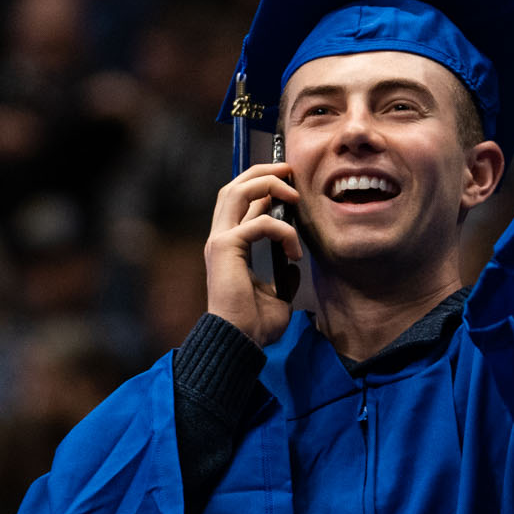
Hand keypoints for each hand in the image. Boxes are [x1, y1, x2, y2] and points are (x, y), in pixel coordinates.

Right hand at [204, 163, 302, 346]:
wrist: (239, 342)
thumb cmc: (254, 324)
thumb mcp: (275, 294)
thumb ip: (281, 275)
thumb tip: (292, 265)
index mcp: (228, 246)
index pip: (240, 202)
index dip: (263, 186)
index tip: (290, 186)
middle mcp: (219, 238)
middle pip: (234, 186)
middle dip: (263, 172)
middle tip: (290, 171)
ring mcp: (219, 240)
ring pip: (238, 191)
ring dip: (268, 184)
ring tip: (294, 192)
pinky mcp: (225, 248)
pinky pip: (260, 223)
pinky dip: (283, 231)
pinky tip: (295, 250)